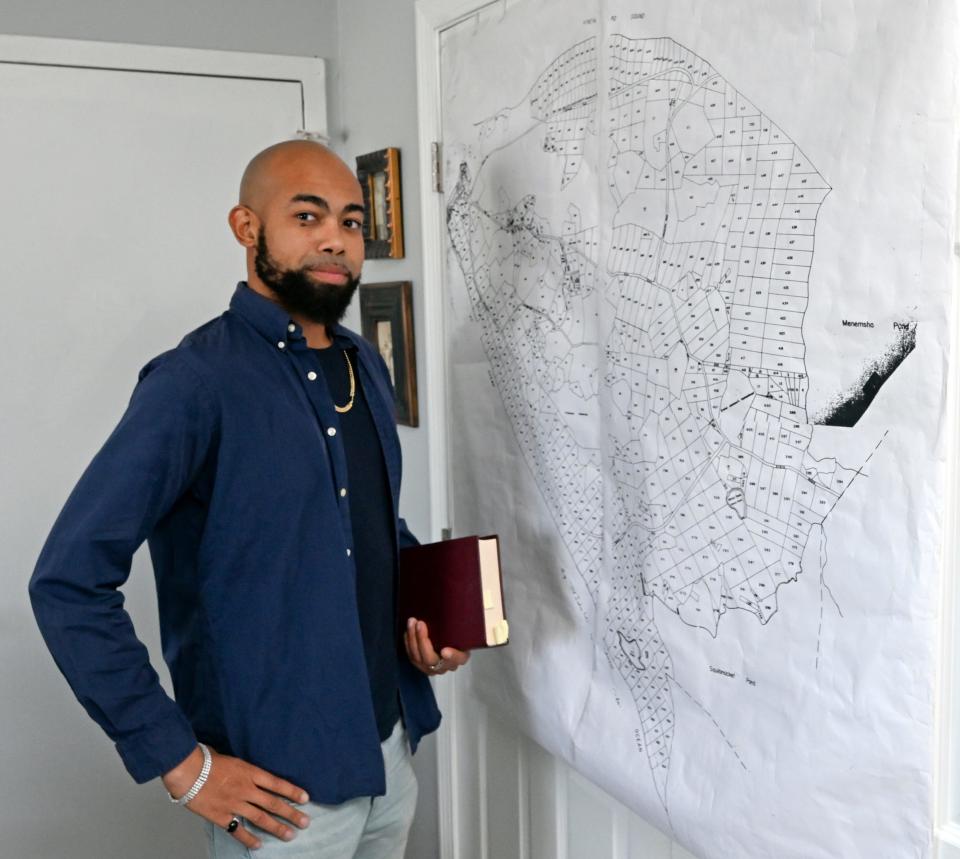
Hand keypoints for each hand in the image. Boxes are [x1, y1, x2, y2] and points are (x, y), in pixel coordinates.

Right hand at [163, 746, 309, 850]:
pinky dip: (249, 838)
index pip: (277, 783)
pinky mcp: (222, 816)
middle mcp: (246, 789)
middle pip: (274, 803)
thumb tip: (255, 774)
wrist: (188, 770)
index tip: (306, 798)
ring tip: (290, 835)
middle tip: (306, 822)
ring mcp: (235, 804)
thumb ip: (246, 769)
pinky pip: (238, 830)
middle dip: (291, 813)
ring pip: (261, 818)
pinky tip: (259, 844)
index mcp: (250, 772)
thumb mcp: (234, 758)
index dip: (292, 791)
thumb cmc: (208, 759)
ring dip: (277, 827)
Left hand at [404, 617, 469, 675]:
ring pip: (418, 658)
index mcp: (461, 657)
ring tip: (412, 622)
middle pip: (431, 659)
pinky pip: (412, 657)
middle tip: (420, 624)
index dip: (452, 656)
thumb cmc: (457, 632)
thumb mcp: (462, 629)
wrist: (447, 637)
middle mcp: (446, 666)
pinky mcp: (421, 665)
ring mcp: (432, 668)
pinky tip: (408, 630)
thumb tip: (460, 606)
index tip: (444, 651)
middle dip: (423, 641)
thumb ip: (459, 624)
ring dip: (413, 639)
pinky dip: (408, 643)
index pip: (458, 659)